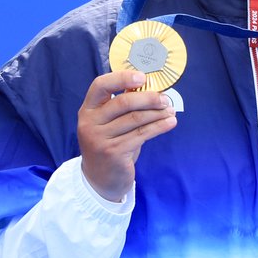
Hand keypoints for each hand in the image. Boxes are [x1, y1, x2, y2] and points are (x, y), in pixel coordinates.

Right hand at [77, 70, 177, 201]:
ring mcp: (100, 139)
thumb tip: (148, 87)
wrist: (100, 180)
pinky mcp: (114, 152)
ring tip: (170, 111)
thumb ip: (122, 107)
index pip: (100, 85)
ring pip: (135, 119)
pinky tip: (169, 123)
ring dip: (157, 113)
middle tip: (164, 99)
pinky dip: (159, 127)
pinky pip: (142, 134)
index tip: (142, 77)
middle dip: (148, 98)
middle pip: (123, 102)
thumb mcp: (109, 124)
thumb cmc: (110, 145)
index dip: (122, 78)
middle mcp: (90, 123)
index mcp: (87, 110)